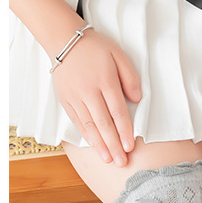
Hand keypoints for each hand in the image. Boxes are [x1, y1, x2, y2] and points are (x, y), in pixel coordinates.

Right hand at [52, 30, 141, 165]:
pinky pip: (77, 121)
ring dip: (100, 145)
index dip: (124, 131)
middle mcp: (89, 90)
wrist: (64, 40)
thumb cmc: (96, 49)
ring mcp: (75, 96)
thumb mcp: (118, 54)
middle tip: (122, 162)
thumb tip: (137, 99)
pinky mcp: (65, 100)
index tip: (130, 147)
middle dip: (114, 145)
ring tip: (108, 160)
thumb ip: (130, 77)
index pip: (117, 111)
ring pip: (89, 125)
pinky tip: (94, 146)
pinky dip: (86, 135)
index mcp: (105, 79)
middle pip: (103, 122)